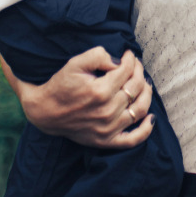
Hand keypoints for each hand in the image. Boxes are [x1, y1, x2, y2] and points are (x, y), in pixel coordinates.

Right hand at [1, 46, 155, 148]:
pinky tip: (150, 117)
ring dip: (147, 93)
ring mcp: (108, 128)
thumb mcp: (75, 63)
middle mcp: (107, 111)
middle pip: (136, 87)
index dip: (131, 60)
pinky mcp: (106, 140)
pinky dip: (146, 129)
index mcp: (100, 91)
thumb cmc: (61, 85)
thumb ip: (98, 56)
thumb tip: (119, 61)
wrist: (45, 111)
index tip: (129, 55)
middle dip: (139, 72)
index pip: (128, 71)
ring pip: (140, 109)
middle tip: (136, 66)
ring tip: (144, 84)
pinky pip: (133, 140)